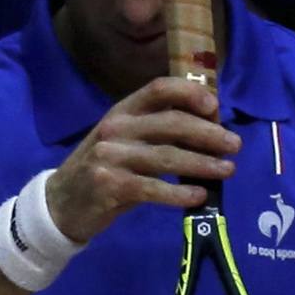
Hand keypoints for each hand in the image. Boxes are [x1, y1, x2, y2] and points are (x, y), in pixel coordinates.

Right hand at [45, 77, 236, 241]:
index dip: (190, 93)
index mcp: (122, 111)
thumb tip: (209, 128)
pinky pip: (154, 188)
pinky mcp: (109, 186)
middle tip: (234, 145)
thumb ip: (155, 130)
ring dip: (203, 164)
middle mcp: (115, 129)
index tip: (215, 107)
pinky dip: (180, 193)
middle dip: (209, 134)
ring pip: (168, 157)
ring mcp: (110, 157)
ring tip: (227, 170)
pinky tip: (198, 196)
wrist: (60, 204)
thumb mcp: (122, 140)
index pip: (159, 89)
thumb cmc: (102, 169)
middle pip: (172, 124)